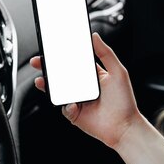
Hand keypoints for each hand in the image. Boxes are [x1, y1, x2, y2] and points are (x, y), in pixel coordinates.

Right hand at [30, 32, 141, 149]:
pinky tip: (73, 104)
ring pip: (58, 90)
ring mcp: (77, 100)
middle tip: (38, 61)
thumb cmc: (124, 101)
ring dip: (48, 85)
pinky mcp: (73, 114)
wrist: (125, 127)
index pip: (73, 62)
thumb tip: (94, 36)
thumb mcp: (118, 72)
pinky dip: (66, 105)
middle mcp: (83, 87)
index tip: (52, 49)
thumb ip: (105, 53)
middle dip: (47, 68)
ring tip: (42, 80)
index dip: (61, 56)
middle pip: (61, 75)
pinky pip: (64, 107)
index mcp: (92, 75)